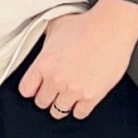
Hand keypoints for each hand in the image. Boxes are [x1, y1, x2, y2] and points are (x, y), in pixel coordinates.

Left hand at [18, 0, 137, 119]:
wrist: (111, 27)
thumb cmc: (86, 24)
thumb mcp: (54, 26)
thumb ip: (44, 42)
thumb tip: (41, 44)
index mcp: (43, 63)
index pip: (26, 90)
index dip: (31, 88)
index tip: (36, 87)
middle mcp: (56, 79)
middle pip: (41, 102)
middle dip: (47, 95)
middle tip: (54, 88)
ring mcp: (74, 90)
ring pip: (59, 111)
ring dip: (62, 103)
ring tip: (67, 93)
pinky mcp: (92, 96)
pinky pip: (79, 113)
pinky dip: (80, 107)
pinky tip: (81, 97)